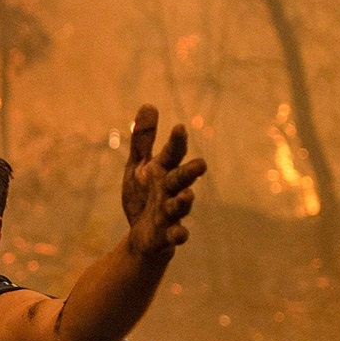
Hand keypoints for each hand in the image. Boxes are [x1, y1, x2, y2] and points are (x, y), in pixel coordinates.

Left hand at [120, 105, 206, 257]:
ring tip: (188, 195)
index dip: (176, 142)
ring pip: (179, 206)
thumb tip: (149, 104)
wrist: (142, 236)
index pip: (172, 154)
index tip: (179, 128)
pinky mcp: (167, 235)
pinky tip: (180, 234)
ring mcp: (171, 213)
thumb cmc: (144, 196)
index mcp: (163, 171)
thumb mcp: (139, 166)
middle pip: (181, 178)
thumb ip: (143, 140)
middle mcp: (171, 190)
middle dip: (189, 172)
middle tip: (200, 165)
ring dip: (184, 201)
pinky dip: (179, 235)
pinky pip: (176, 235)